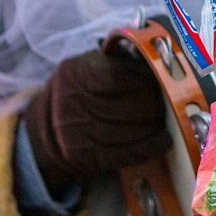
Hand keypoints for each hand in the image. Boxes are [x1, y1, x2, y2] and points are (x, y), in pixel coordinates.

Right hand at [22, 48, 168, 186]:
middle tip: (168, 97)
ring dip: (156, 123)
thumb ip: (115, 60)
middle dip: (156, 101)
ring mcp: (80, 135)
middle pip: (129, 105)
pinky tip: (164, 139)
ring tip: (165, 115)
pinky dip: (152, 146)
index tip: (159, 75)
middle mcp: (73, 106)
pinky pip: (128, 153)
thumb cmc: (78, 89)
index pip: (117, 77)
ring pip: (132, 130)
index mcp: (74, 75)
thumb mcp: (86, 65)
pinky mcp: (89, 158)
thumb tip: (153, 56)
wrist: (47, 129)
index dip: (144, 77)